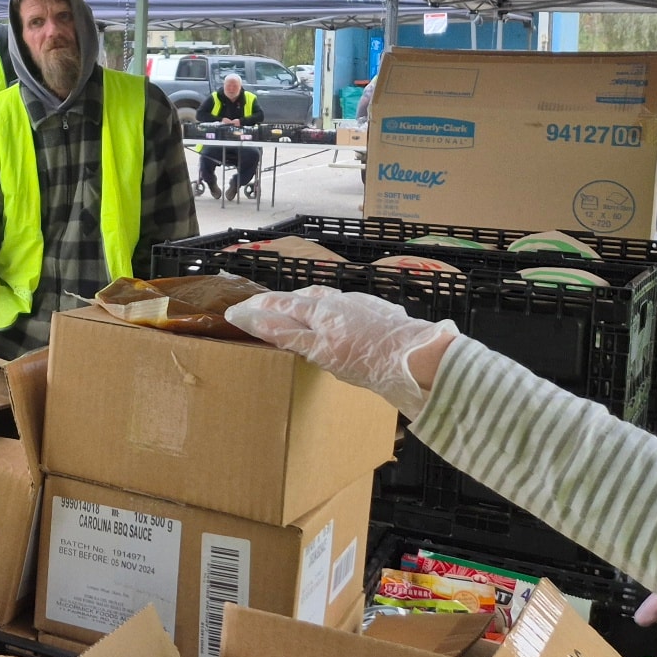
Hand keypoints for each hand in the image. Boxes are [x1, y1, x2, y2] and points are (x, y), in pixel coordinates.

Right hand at [225, 287, 456, 417]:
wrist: (420, 357)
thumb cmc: (368, 359)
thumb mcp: (320, 352)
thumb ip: (286, 334)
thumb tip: (252, 318)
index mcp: (319, 309)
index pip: (279, 303)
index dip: (256, 307)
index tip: (236, 311)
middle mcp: (337, 300)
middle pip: (301, 297)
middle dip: (279, 302)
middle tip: (263, 310)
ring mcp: (360, 304)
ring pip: (325, 300)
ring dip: (306, 305)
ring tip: (298, 314)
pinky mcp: (379, 312)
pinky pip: (346, 306)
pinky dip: (331, 311)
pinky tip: (337, 323)